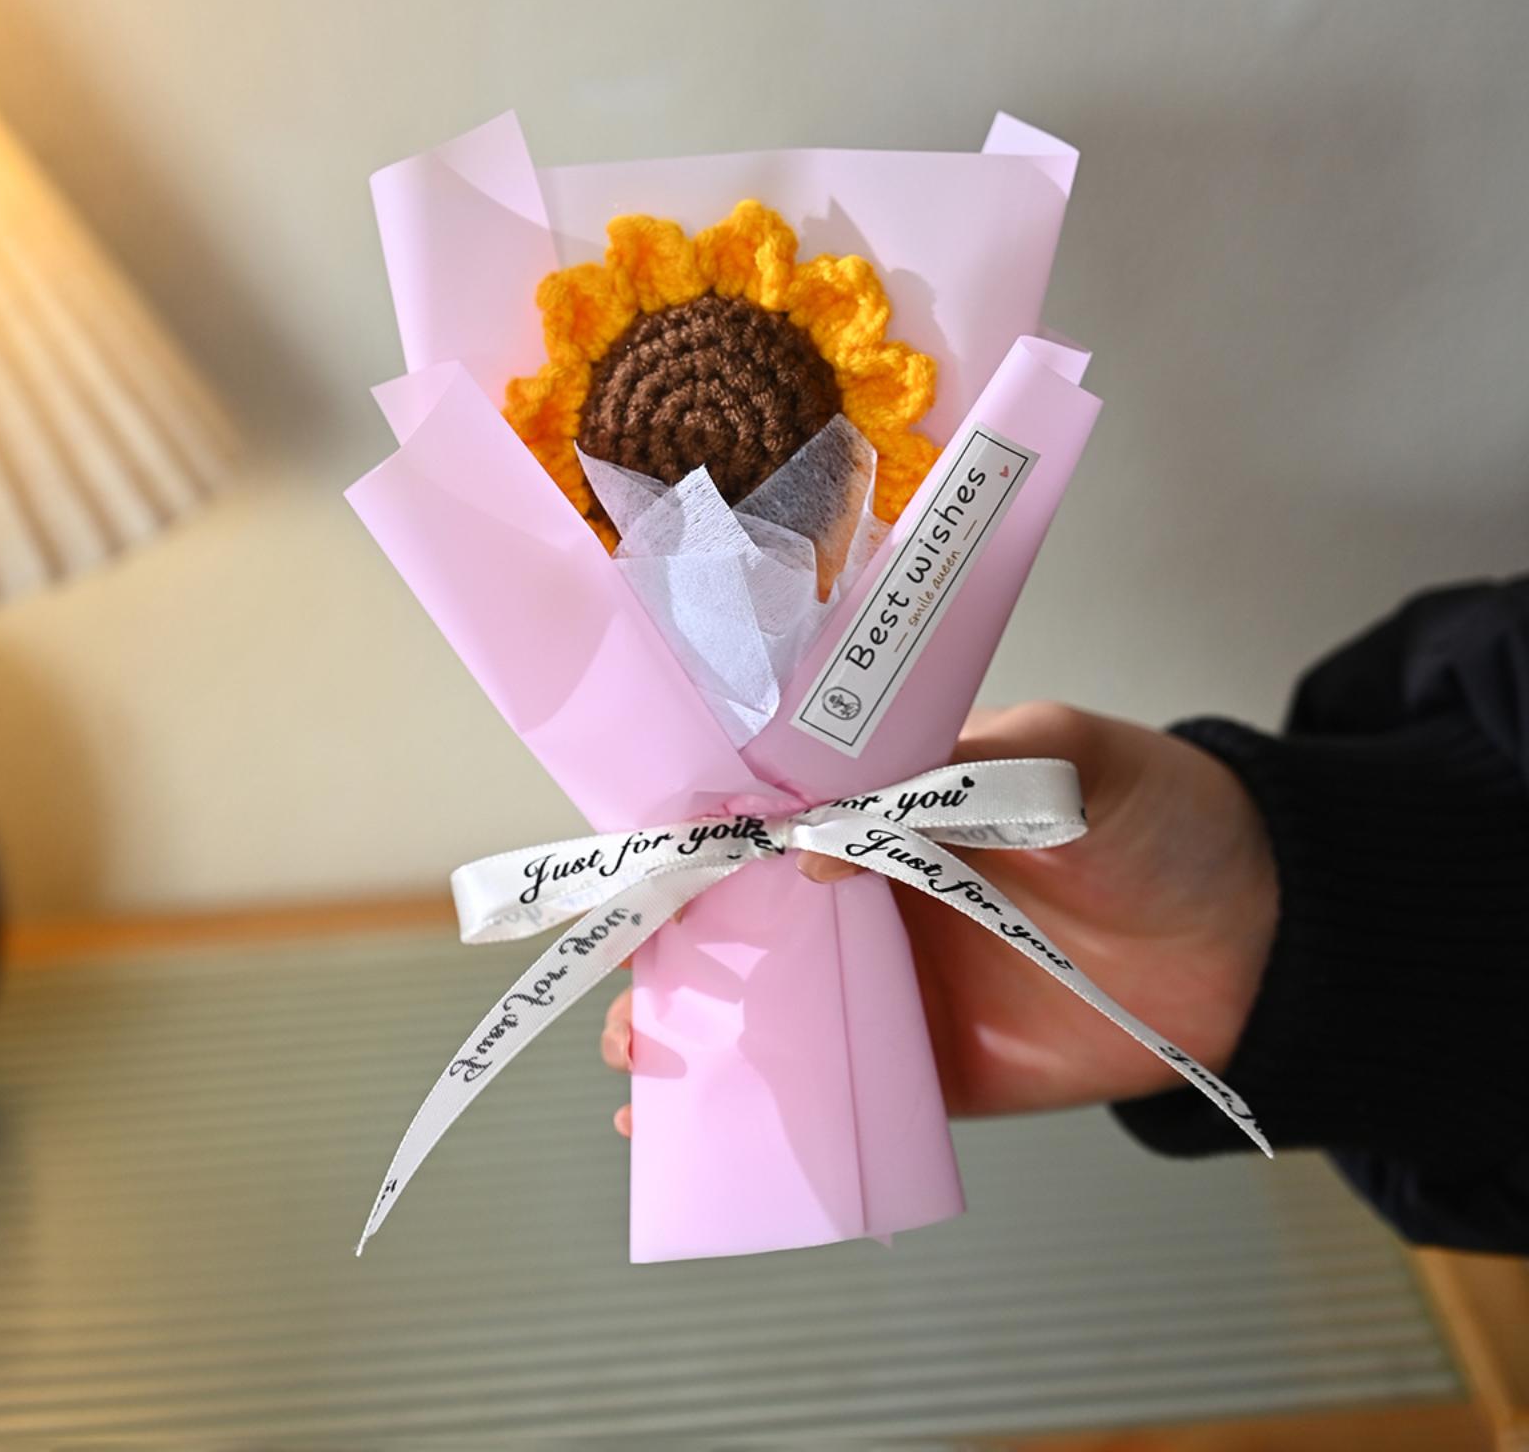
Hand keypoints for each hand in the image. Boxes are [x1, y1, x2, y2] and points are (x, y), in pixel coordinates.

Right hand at [601, 702, 1278, 1130]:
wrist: (1263, 935)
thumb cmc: (1161, 815)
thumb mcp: (1061, 754)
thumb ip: (945, 781)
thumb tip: (812, 844)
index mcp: (891, 799)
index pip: (770, 809)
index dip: (701, 837)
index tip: (640, 867)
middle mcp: (877, 888)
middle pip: (749, 917)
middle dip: (677, 952)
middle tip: (628, 990)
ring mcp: (903, 979)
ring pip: (778, 1008)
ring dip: (703, 1037)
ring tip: (641, 1069)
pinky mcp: (938, 1063)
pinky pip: (844, 1089)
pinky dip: (778, 1114)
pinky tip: (714, 1138)